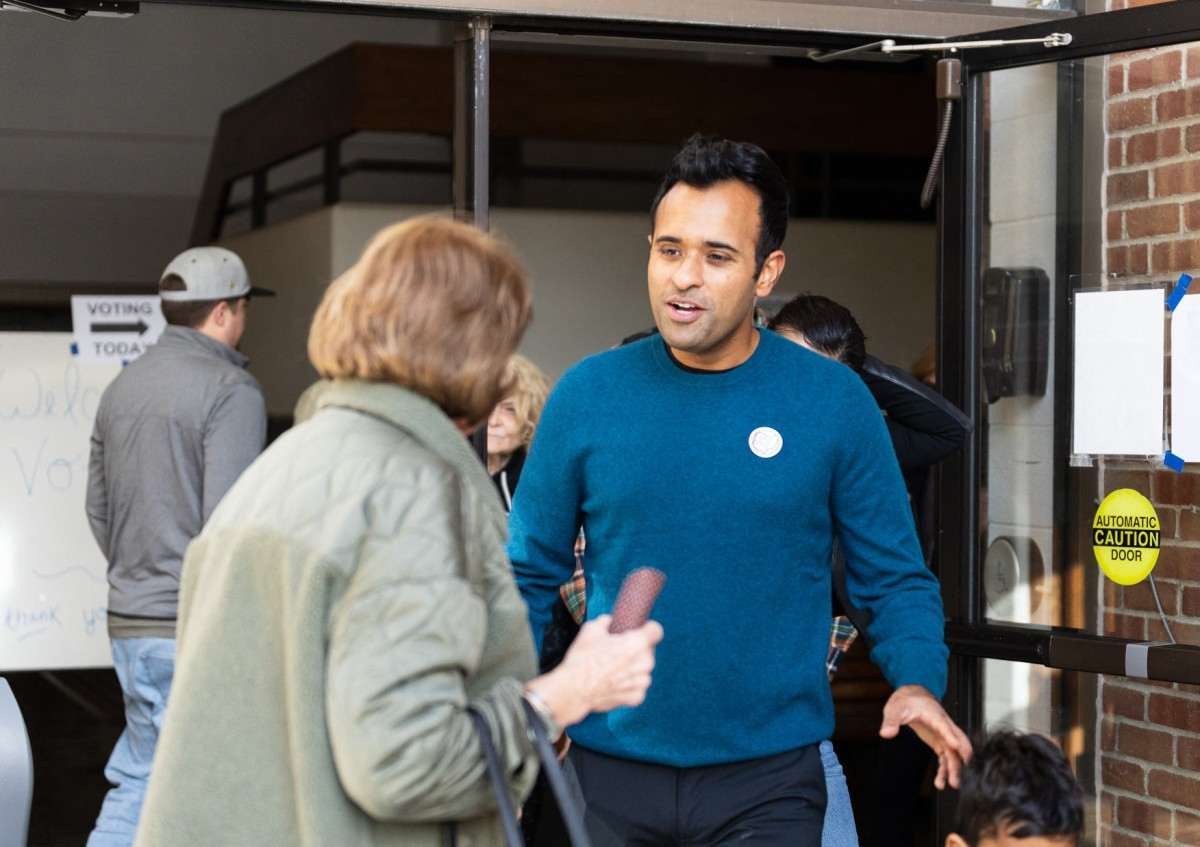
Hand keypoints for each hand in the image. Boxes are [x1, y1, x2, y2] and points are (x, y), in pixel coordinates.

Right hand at [526, 615, 662, 727]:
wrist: (573, 689)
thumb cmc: (582, 658)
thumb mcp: (590, 629)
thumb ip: (605, 621)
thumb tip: (609, 621)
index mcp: (637, 643)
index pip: (656, 630)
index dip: (647, 629)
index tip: (640, 630)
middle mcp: (645, 663)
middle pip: (648, 651)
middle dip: (636, 650)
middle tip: (617, 652)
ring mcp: (642, 682)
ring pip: (644, 671)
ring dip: (633, 669)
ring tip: (613, 670)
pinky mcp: (637, 697)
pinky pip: (637, 688)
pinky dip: (628, 686)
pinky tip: (613, 683)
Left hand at [879, 685, 972, 789]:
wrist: (912, 696)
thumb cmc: (907, 701)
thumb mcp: (896, 709)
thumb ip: (891, 721)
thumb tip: (886, 733)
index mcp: (934, 716)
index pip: (945, 727)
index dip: (951, 737)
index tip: (956, 747)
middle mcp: (943, 726)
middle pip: (957, 743)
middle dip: (959, 760)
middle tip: (956, 776)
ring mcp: (943, 735)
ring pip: (953, 753)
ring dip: (953, 769)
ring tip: (949, 784)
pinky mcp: (939, 742)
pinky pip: (945, 757)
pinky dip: (945, 769)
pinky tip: (940, 781)